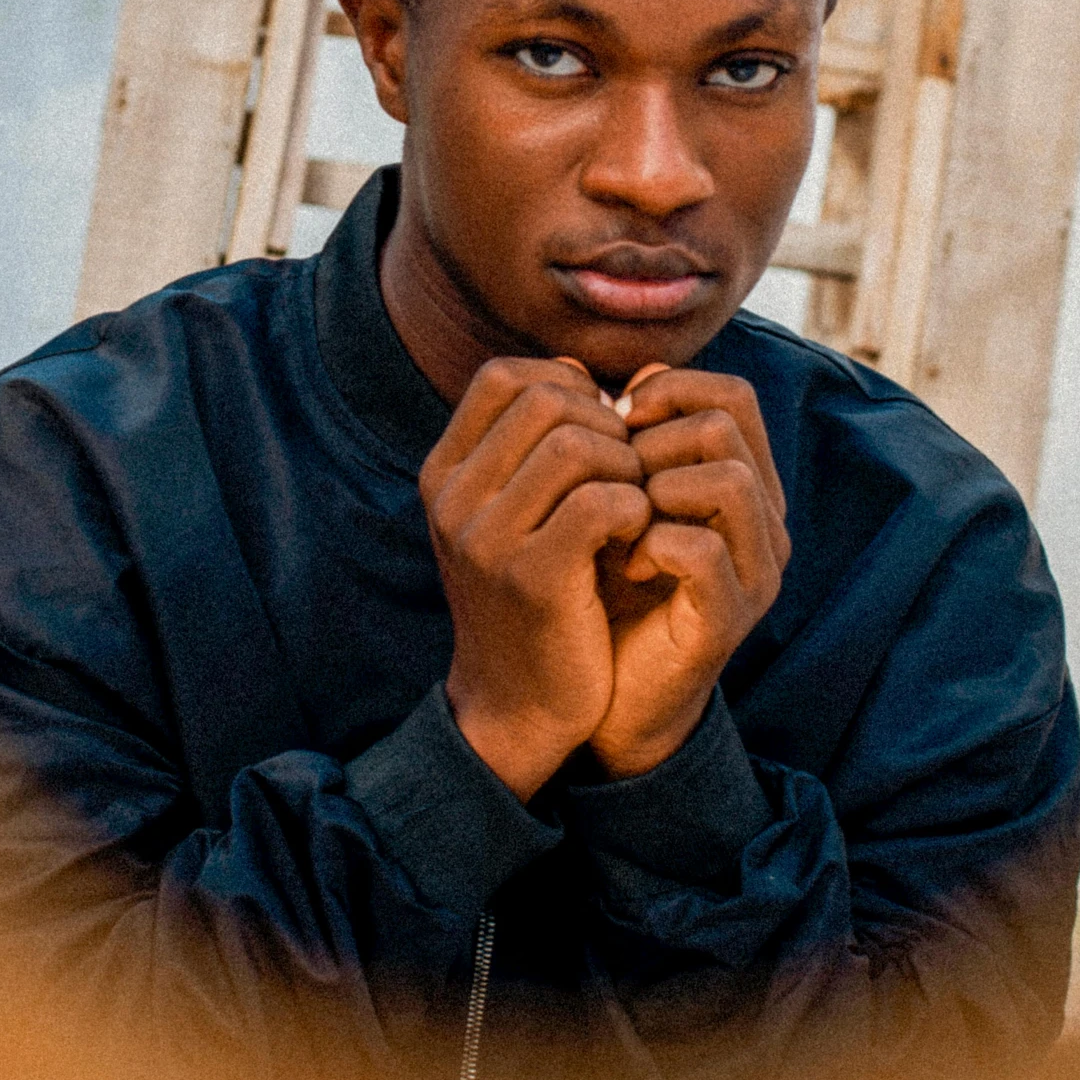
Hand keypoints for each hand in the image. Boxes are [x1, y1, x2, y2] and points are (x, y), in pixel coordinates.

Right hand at [421, 358, 651, 799]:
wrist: (515, 707)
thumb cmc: (530, 598)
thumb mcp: (508, 515)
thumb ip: (530, 446)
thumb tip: (577, 371)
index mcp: (442, 475)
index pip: (503, 377)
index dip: (565, 386)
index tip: (598, 430)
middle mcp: (452, 499)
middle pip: (545, 400)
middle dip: (605, 423)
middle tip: (627, 470)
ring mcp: (486, 538)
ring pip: (577, 444)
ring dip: (625, 465)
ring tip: (633, 504)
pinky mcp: (533, 578)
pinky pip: (603, 500)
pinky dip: (635, 507)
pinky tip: (636, 537)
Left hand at [588, 369, 789, 779]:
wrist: (608, 695)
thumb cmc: (610, 588)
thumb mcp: (621, 500)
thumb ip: (633, 443)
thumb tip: (627, 377)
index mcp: (747, 484)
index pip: (732, 396)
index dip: (667, 392)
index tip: (614, 423)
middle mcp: (766, 523)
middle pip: (724, 427)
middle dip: (650, 443)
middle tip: (612, 482)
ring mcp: (755, 572)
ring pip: (727, 478)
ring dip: (653, 489)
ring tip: (618, 522)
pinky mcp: (730, 618)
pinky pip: (701, 548)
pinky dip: (650, 544)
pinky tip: (623, 564)